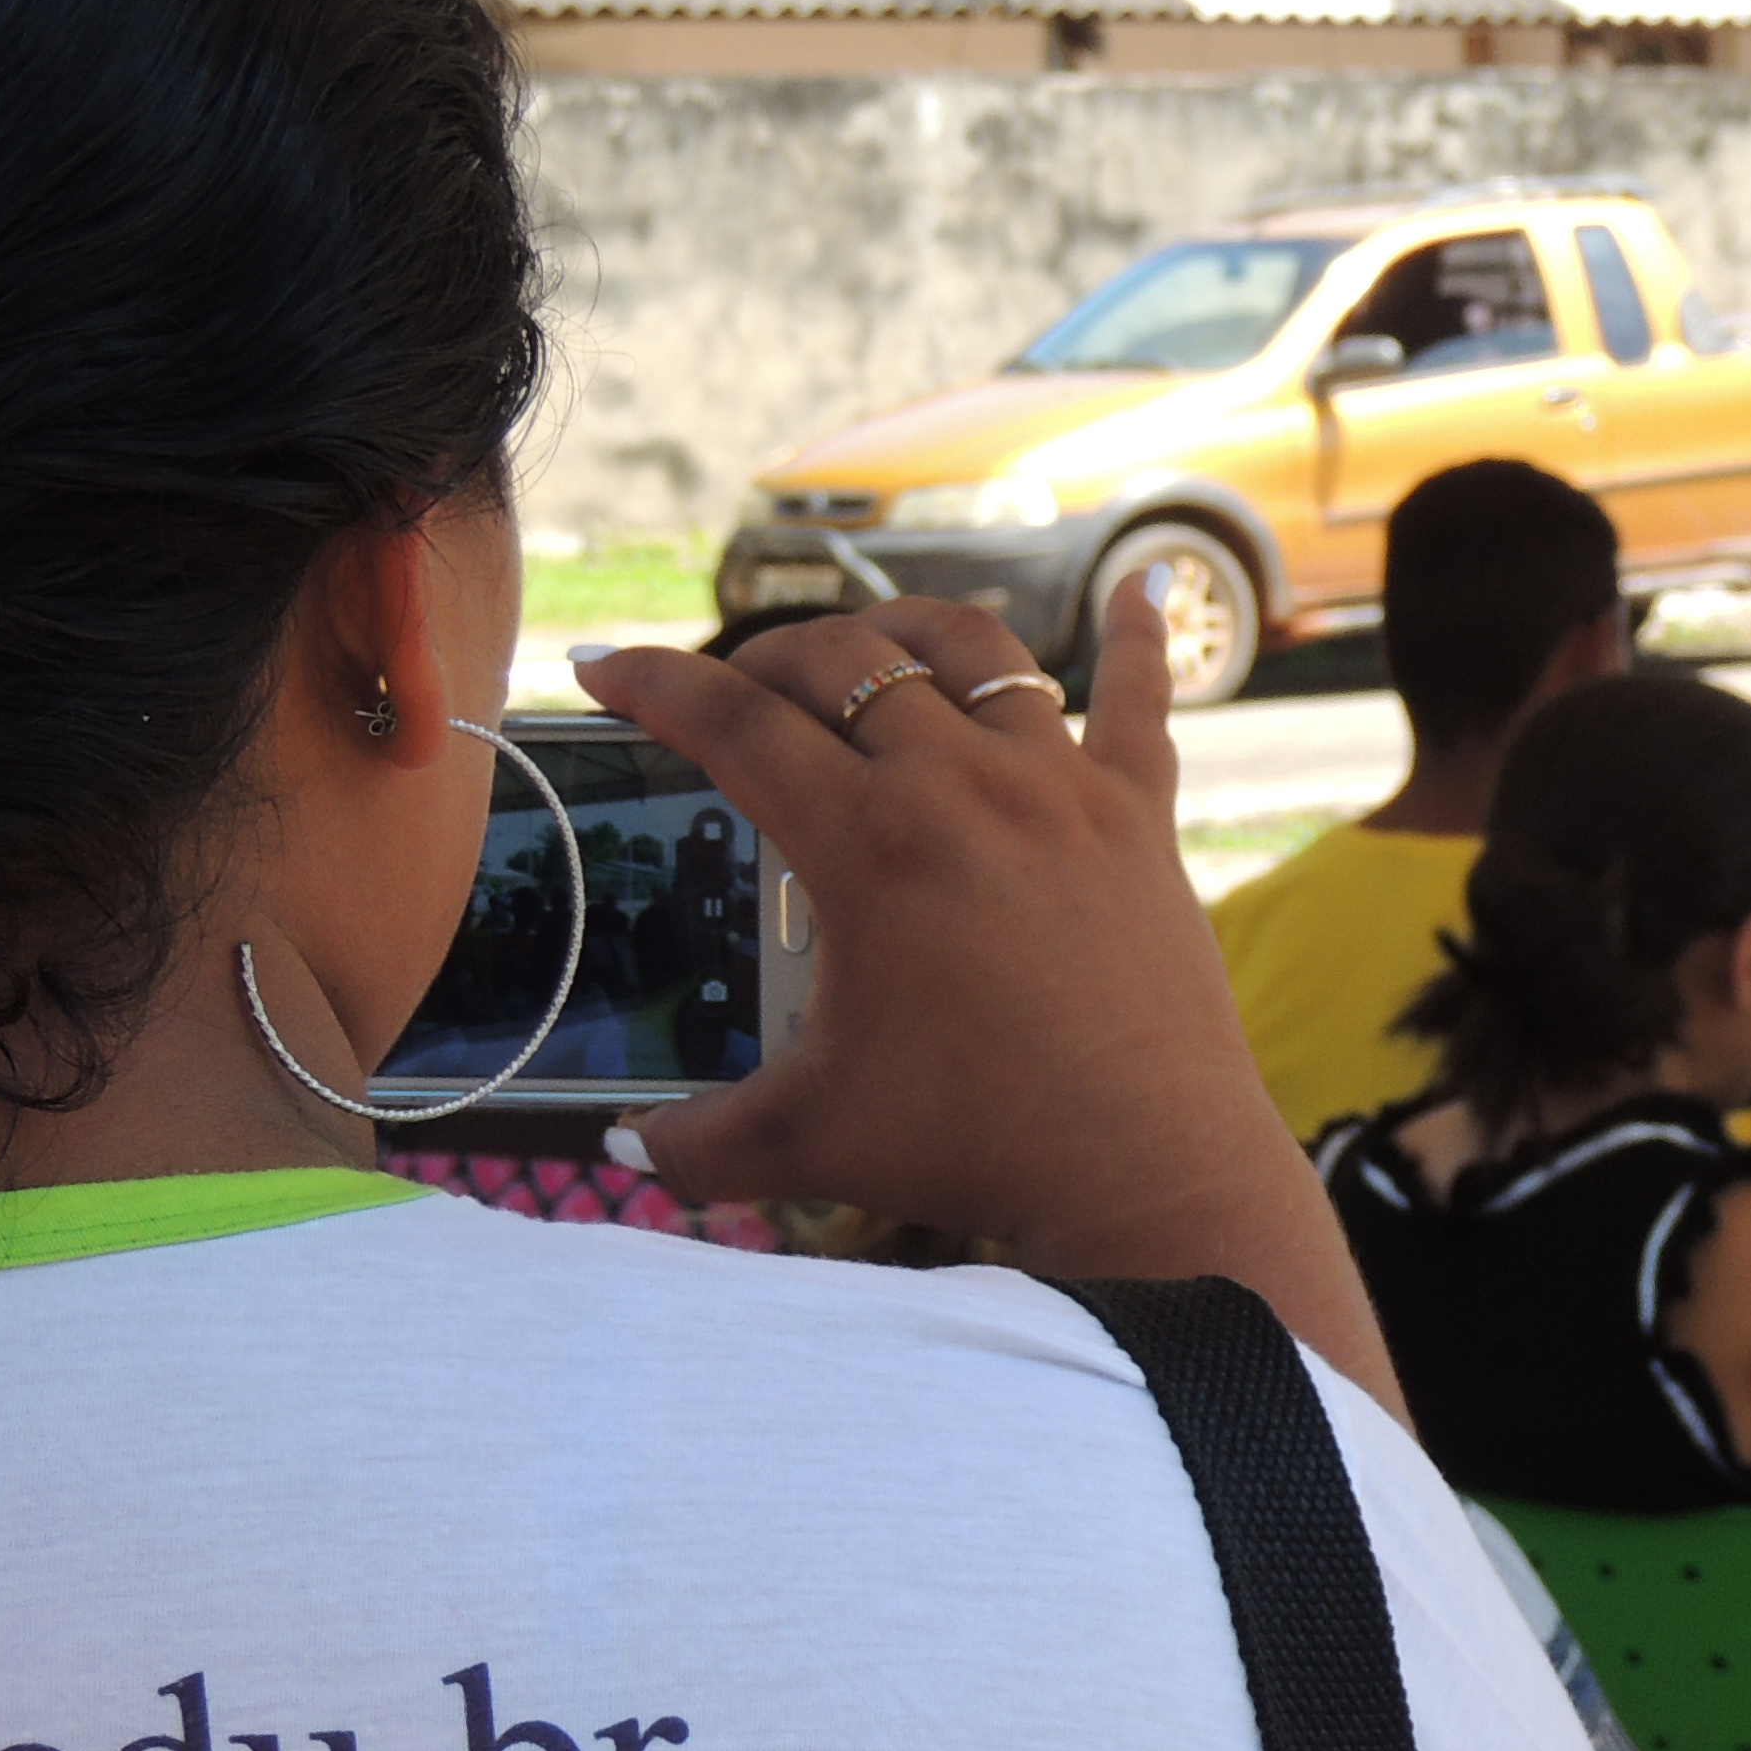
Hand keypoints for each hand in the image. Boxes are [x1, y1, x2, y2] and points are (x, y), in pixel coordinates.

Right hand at [573, 591, 1404, 1417]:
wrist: (1145, 1169)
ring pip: (974, 651)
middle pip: (842, 665)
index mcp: (870, 841)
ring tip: (866, 648)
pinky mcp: (1142, 818)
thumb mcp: (810, 1140)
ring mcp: (1063, 788)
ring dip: (904, 633)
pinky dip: (1140, 634)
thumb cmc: (977, 1148)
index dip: (655, 684)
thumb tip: (625, 1151)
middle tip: (729, 694)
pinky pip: (1144, 697)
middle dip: (764, 660)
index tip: (604, 666)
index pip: (735, 723)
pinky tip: (1146, 581)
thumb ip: (698, 1141)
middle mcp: (965, 784)